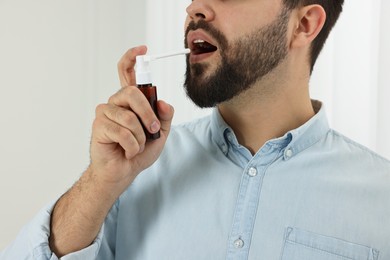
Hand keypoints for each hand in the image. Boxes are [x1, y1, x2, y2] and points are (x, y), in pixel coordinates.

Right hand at [89, 46, 173, 190]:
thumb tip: (162, 101)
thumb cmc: (139, 151)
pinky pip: (122, 132)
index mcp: (130, 101)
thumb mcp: (161, 133)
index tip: (143, 49)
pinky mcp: (99, 126)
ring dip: (140, 137)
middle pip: (131, 92)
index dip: (132, 58)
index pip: (127, 73)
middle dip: (148, 114)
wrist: (124, 172)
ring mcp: (105, 113)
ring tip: (137, 146)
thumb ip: (165, 116)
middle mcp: (116, 102)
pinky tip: (127, 151)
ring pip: (129, 117)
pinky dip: (132, 146)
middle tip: (153, 130)